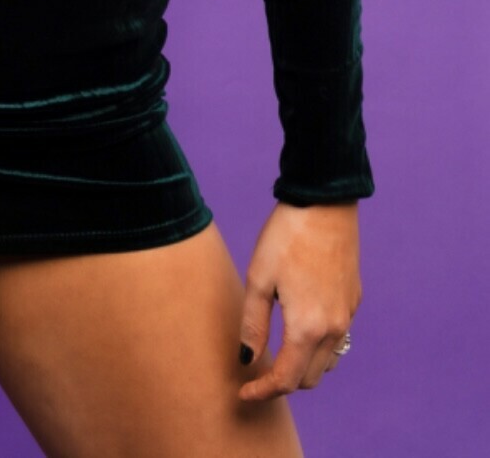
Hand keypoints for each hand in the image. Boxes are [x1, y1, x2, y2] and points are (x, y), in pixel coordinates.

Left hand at [237, 201, 361, 401]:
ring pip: (326, 362)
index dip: (263, 392)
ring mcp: (348, 315)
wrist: (325, 202)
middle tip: (256, 373)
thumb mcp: (259, 278)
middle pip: (308, 378)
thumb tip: (248, 359)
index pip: (286, 379)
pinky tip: (299, 328)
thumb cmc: (286, 236)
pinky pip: (338, 339)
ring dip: (302, 367)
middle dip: (282, 382)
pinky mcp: (354, 301)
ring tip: (276, 354)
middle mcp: (334, 329)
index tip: (243, 394)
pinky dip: (318, 347)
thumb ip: (253, 324)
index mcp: (308, 327)